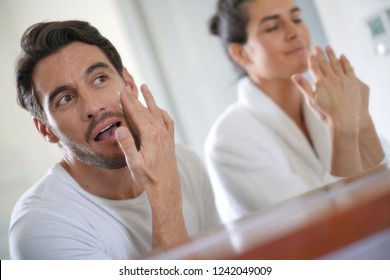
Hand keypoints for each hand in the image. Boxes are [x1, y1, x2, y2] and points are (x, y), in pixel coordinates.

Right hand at [114, 84, 188, 246]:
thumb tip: (119, 128)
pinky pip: (167, 121)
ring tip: (145, 88)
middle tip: (127, 86)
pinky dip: (161, 112)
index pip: (137, 114)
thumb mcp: (134, 164)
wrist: (166, 189)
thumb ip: (127, 145)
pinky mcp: (170, 141)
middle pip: (146, 111)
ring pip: (158, 113)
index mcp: (151, 136)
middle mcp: (161, 133)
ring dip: (150, 100)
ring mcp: (167, 136)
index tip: (121, 90)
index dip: (128, 102)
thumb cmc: (148, 178)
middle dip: (136, 98)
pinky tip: (159, 110)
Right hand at [292, 46, 360, 130]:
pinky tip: (342, 57)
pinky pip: (348, 68)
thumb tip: (293, 76)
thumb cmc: (325, 113)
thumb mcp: (311, 100)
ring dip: (332, 54)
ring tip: (328, 47)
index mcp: (320, 83)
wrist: (343, 120)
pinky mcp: (352, 83)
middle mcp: (332, 79)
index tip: (309, 52)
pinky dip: (345, 61)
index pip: (314, 67)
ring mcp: (343, 80)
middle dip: (320, 54)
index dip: (311, 59)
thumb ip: (303, 86)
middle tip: (317, 46)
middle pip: (325, 63)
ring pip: (336, 63)